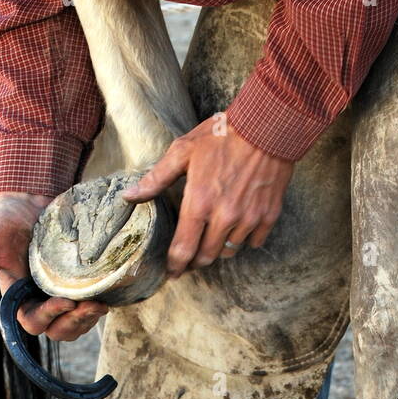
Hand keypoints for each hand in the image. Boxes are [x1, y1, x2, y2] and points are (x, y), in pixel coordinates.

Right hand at [0, 191, 107, 341]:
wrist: (29, 201)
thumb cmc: (1, 221)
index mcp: (15, 298)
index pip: (31, 323)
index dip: (47, 318)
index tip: (63, 301)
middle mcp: (37, 302)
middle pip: (57, 331)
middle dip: (73, 324)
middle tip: (90, 306)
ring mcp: (58, 295)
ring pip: (74, 325)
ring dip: (88, 320)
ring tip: (101, 304)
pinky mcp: (76, 286)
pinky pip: (88, 308)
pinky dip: (98, 306)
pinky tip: (108, 295)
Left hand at [123, 117, 293, 277]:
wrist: (267, 125)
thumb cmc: (222, 135)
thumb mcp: (183, 150)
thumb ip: (156, 178)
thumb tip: (130, 196)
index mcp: (200, 202)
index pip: (183, 249)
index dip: (175, 266)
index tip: (171, 273)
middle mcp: (224, 217)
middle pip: (206, 257)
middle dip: (195, 262)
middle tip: (189, 260)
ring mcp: (248, 219)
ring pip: (229, 251)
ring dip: (218, 249)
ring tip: (212, 238)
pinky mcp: (268, 216)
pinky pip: (253, 242)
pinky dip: (244, 239)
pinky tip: (238, 227)